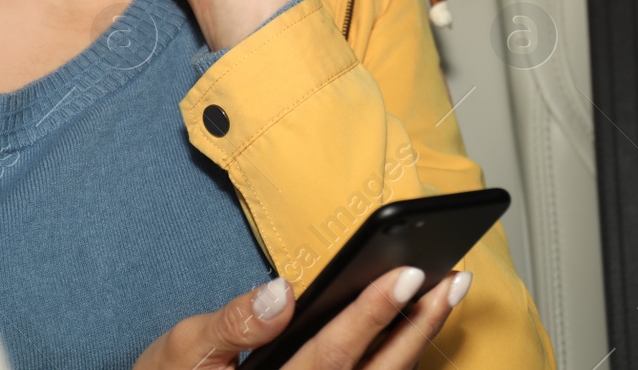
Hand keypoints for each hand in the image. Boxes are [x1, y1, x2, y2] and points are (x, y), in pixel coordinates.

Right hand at [131, 265, 471, 369]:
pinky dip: (398, 361)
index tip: (410, 275)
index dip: (374, 314)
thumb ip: (233, 323)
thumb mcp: (183, 351)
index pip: (333, 354)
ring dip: (418, 343)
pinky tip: (416, 328)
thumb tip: (283, 292)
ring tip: (447, 294)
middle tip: (454, 279)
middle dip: (418, 327)